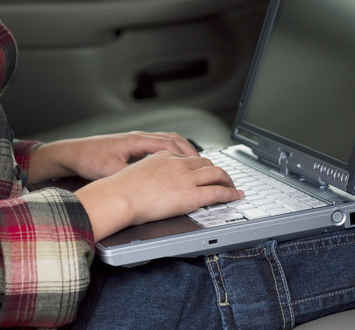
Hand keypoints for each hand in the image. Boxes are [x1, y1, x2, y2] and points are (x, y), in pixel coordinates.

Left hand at [27, 131, 200, 182]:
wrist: (72, 153)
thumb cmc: (88, 159)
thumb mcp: (109, 170)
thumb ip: (129, 174)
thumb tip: (145, 182)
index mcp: (135, 141)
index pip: (169, 142)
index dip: (187, 153)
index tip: (200, 163)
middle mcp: (138, 137)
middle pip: (173, 139)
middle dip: (191, 151)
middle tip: (205, 164)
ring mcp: (135, 140)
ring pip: (166, 140)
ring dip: (182, 150)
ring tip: (194, 163)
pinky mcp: (131, 146)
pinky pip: (158, 145)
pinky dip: (171, 152)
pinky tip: (173, 163)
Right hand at [74, 150, 242, 240]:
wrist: (118, 196)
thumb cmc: (118, 191)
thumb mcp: (133, 175)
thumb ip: (145, 177)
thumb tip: (144, 186)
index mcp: (162, 157)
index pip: (187, 157)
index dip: (198, 164)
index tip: (201, 169)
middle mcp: (177, 164)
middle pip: (205, 162)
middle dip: (216, 169)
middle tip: (222, 177)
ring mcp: (186, 178)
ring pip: (216, 173)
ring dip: (227, 179)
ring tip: (232, 186)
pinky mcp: (192, 194)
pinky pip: (218, 191)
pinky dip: (230, 193)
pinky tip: (235, 196)